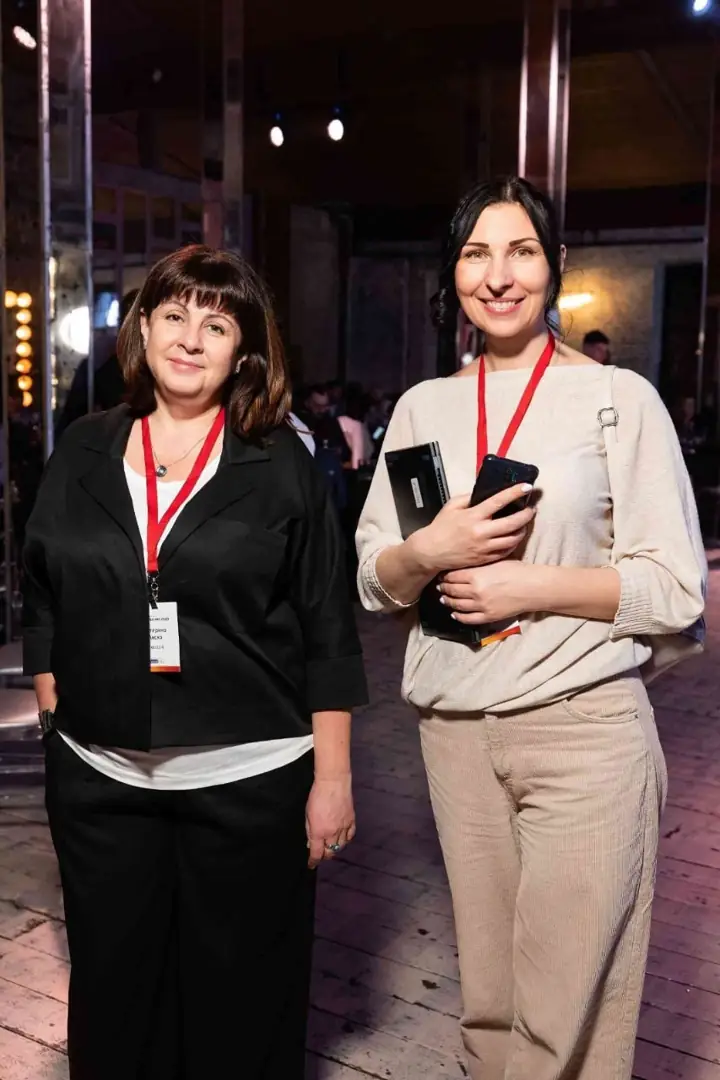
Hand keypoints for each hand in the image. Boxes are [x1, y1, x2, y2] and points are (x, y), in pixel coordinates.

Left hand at [305, 774, 355, 868]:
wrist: (333, 782)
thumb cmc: (317, 795)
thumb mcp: (307, 814)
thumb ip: (309, 830)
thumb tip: (311, 842)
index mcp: (319, 831)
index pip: (317, 853)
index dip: (313, 861)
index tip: (311, 864)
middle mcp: (332, 832)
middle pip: (330, 852)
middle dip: (324, 855)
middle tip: (321, 854)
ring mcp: (343, 827)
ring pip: (341, 846)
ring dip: (335, 849)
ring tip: (330, 846)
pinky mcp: (351, 820)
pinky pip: (350, 836)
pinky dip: (345, 840)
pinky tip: (342, 838)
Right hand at [410, 486, 534, 575]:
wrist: (432, 552)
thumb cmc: (441, 527)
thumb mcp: (451, 506)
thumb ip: (469, 498)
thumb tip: (486, 493)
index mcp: (473, 516)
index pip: (498, 501)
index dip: (515, 493)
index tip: (527, 487)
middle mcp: (481, 532)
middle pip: (513, 522)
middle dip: (526, 514)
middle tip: (531, 509)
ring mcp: (484, 547)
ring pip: (513, 539)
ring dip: (523, 529)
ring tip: (524, 523)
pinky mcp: (485, 558)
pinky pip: (506, 551)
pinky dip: (513, 543)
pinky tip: (514, 537)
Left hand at [438, 560, 533, 623]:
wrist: (532, 587)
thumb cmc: (516, 570)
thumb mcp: (493, 562)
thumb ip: (476, 566)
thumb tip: (461, 567)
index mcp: (475, 575)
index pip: (451, 576)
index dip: (444, 576)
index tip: (441, 575)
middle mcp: (474, 591)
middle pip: (451, 590)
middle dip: (443, 588)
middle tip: (439, 586)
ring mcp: (480, 606)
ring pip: (456, 605)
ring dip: (448, 602)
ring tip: (444, 599)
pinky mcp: (488, 616)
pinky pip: (468, 619)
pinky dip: (458, 616)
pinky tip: (454, 614)